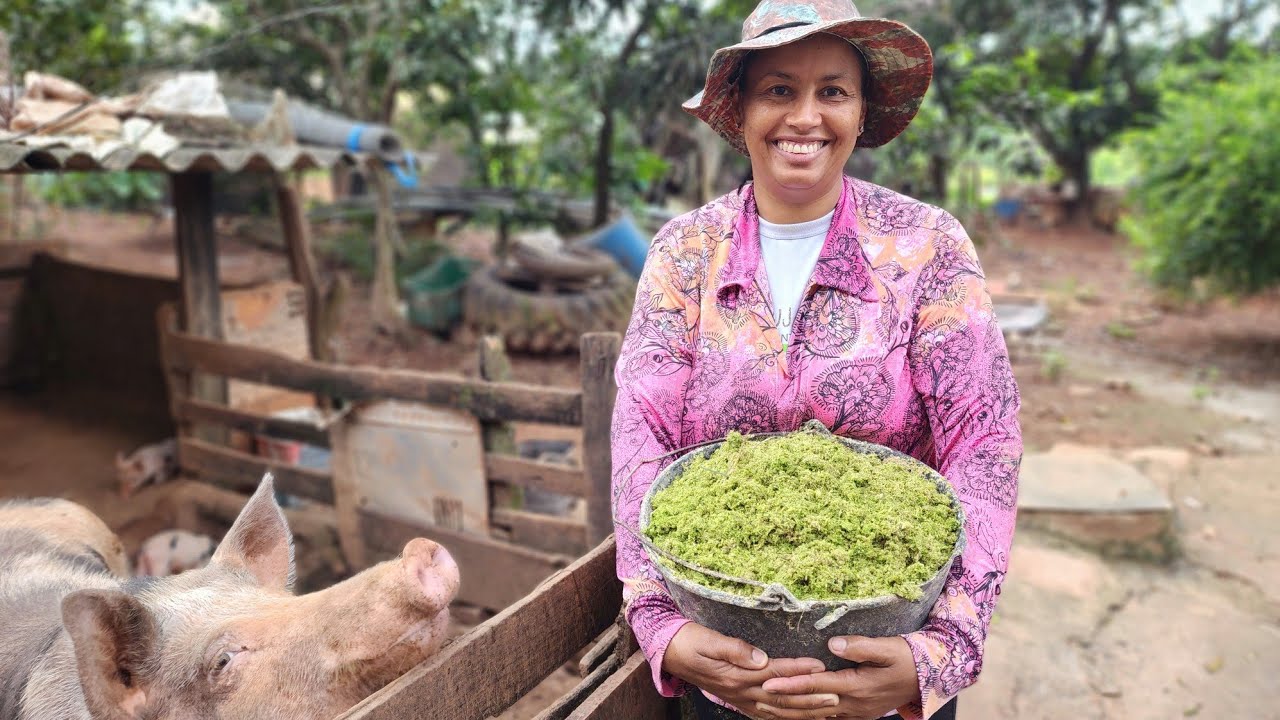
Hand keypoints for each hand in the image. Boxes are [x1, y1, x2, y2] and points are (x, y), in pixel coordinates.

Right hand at [662, 623, 836, 719]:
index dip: (798, 670)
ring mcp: (741, 700)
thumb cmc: (691, 641)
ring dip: (805, 711)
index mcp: (737, 675)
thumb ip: (735, 649)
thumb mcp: (710, 639)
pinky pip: (767, 715)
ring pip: (778, 711)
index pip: (774, 673)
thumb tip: (761, 657)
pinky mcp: (739, 701)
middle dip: (810, 697)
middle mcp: (742, 692)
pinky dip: (786, 718)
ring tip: (829, 709)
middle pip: (782, 697)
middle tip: (836, 694)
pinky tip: (801, 718)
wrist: (671, 653)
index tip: (819, 665)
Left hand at [753, 635, 919, 719]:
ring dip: (790, 712)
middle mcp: (853, 706)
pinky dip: (807, 716)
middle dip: (781, 701)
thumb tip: (832, 643)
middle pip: (809, 706)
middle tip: (754, 695)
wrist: (927, 678)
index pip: (815, 685)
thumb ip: (860, 646)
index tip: (766, 681)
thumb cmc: (907, 659)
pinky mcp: (858, 715)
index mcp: (857, 687)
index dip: (790, 684)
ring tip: (765, 706)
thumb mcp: (887, 648)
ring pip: (815, 716)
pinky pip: (826, 718)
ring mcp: (855, 714)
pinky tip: (792, 713)